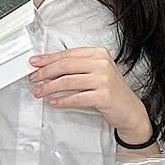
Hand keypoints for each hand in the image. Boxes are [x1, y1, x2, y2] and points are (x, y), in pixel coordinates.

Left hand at [28, 45, 151, 143]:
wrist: (130, 110)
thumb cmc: (112, 91)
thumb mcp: (97, 72)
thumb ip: (77, 68)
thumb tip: (49, 68)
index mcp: (99, 54)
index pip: (68, 54)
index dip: (49, 58)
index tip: (36, 63)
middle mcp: (102, 64)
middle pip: (65, 66)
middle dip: (45, 72)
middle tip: (34, 78)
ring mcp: (103, 79)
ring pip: (68, 82)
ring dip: (50, 87)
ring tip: (40, 91)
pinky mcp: (103, 96)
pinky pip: (76, 98)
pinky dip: (62, 101)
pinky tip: (53, 102)